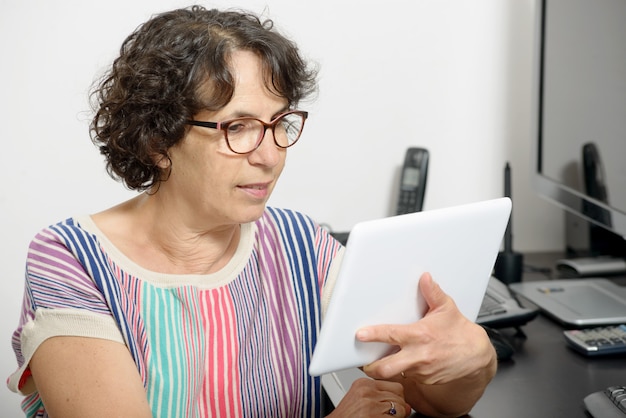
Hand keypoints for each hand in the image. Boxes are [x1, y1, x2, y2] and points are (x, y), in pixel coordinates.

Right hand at [327, 378, 411, 416]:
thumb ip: (382, 399)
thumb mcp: (361, 401)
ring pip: (401, 408)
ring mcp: (371, 404)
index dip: (396, 398)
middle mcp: (367, 391)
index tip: (391, 406)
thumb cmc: (346, 417)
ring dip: (396, 417)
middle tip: (386, 415)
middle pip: (399, 395)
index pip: (394, 385)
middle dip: (399, 408)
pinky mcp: (374, 416)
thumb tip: (408, 406)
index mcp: (363, 384)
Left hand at [355, 272, 496, 415]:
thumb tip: (425, 278)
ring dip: (385, 369)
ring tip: (379, 361)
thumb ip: (433, 293)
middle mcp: (419, 356)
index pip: (391, 336)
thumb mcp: (446, 309)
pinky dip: (401, 371)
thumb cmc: (459, 332)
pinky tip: (403, 362)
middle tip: (363, 360)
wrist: (476, 356)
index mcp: (420, 335)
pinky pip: (407, 377)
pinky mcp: (425, 380)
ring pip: (394, 374)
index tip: (360, 334)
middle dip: (370, 367)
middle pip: (385, 369)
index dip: (373, 335)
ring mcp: (421, 371)